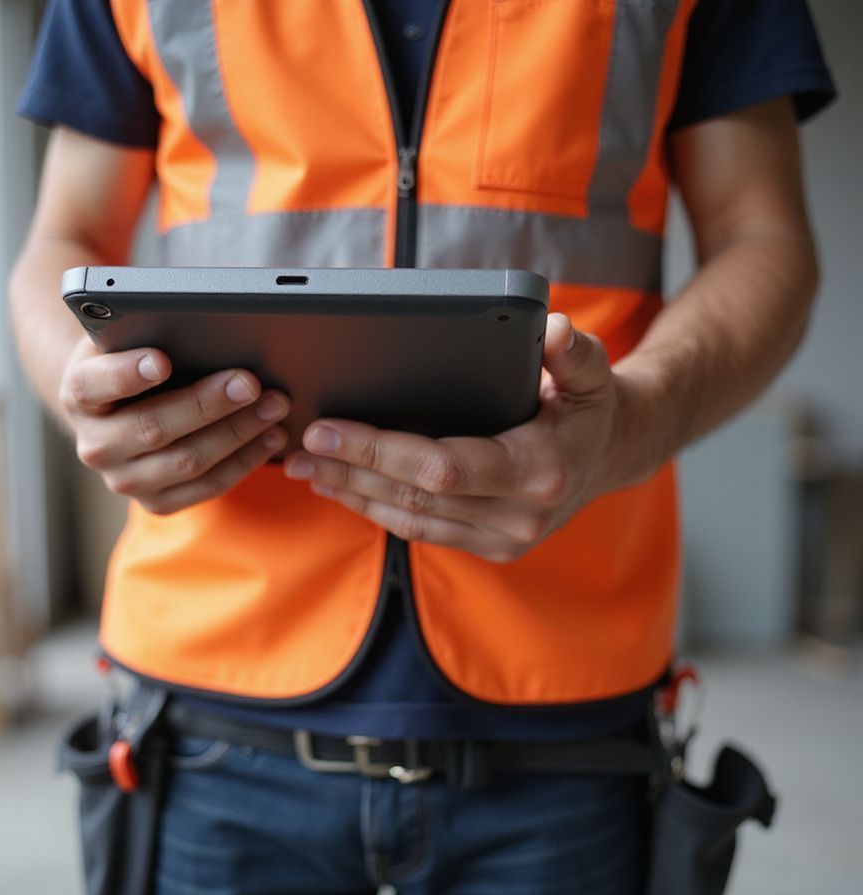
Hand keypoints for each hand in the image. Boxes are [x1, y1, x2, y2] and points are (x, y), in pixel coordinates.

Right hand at [59, 337, 289, 514]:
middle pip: (153, 427)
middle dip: (208, 404)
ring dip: (238, 434)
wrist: (119, 410)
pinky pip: (207, 487)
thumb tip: (197, 325)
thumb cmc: (132, 361)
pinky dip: (244, 461)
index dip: (126, 374)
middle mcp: (94, 445)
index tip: (162, 360)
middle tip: (250, 383)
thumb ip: (145, 332)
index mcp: (78, 394)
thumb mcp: (126, 338)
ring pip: (186, 462)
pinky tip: (271, 438)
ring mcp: (124, 480)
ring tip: (274, 407)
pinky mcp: (157, 503)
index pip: (91, 385)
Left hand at [283, 314, 644, 561]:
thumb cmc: (590, 406)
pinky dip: (377, 510)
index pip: (442, 468)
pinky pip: (420, 532)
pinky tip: (344, 488)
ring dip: (353, 494)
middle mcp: (520, 516)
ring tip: (306, 468)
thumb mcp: (592, 371)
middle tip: (300, 447)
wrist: (610, 456)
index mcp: (539, 471)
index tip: (327, 430)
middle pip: (414, 497)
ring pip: (409, 521)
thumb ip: (572, 352)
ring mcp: (503, 540)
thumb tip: (553, 329)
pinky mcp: (488, 548)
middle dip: (351, 470)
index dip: (378, 451)